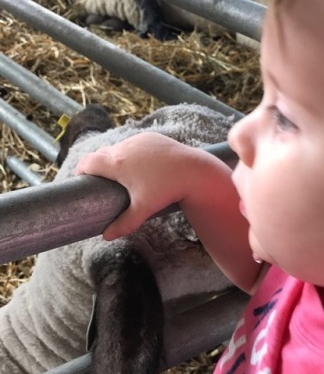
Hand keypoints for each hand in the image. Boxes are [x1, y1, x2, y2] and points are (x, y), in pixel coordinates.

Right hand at [76, 131, 210, 239]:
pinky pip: (133, 144)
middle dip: (97, 166)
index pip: (88, 162)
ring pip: (118, 147)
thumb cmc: (166, 190)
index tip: (81, 180)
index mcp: (117, 164)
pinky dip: (131, 153)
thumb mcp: (143, 209)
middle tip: (99, 181)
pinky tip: (137, 164)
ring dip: (114, 158)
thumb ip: (124, 223)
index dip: (81, 170)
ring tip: (118, 174)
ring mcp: (137, 140)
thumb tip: (106, 237)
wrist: (193, 170)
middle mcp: (123, 148)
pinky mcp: (150, 137)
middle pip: (101, 154)